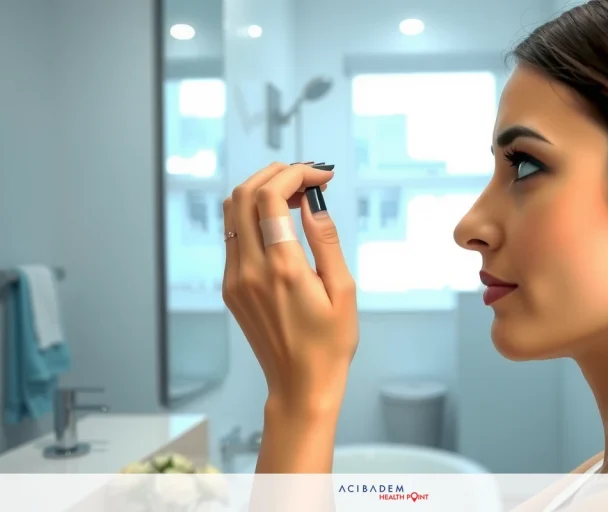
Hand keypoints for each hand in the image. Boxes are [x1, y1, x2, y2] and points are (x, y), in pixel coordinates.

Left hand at [222, 161, 358, 414]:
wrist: (300, 386)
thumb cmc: (329, 345)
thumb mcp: (344, 291)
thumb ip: (326, 240)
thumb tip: (313, 202)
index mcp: (283, 269)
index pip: (271, 197)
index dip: (295, 174)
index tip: (321, 175)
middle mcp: (250, 270)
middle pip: (243, 195)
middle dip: (275, 174)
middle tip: (307, 177)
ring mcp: (234, 279)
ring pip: (232, 212)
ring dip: (260, 191)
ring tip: (294, 194)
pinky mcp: (230, 288)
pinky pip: (233, 236)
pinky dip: (252, 216)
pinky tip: (279, 222)